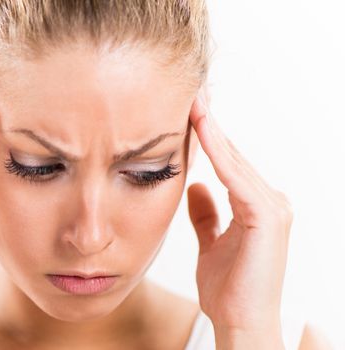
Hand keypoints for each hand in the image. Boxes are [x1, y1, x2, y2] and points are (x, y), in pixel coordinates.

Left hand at [187, 88, 292, 346]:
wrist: (239, 322)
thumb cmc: (228, 288)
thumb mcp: (210, 243)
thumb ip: (206, 215)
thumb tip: (195, 187)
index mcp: (255, 206)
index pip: (228, 163)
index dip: (207, 137)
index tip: (186, 111)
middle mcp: (268, 201)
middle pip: (232, 155)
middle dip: (209, 124)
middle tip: (189, 93)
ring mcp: (272, 207)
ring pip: (234, 160)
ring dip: (212, 130)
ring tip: (192, 101)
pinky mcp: (266, 217)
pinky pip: (236, 178)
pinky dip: (219, 153)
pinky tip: (203, 130)